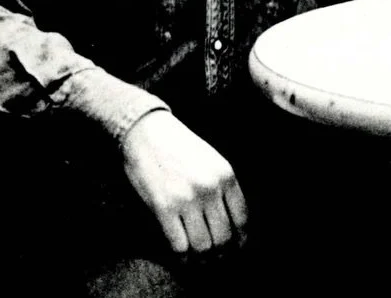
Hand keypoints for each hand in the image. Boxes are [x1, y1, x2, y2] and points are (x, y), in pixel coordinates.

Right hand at [121, 110, 248, 254]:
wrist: (147, 132)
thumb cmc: (180, 147)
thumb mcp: (213, 161)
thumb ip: (225, 187)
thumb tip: (235, 222)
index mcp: (226, 176)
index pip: (243, 219)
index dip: (240, 239)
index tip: (235, 247)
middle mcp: (210, 188)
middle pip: (225, 237)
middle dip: (222, 252)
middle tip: (215, 257)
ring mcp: (187, 199)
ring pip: (204, 245)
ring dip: (202, 257)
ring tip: (199, 258)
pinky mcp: (163, 207)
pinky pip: (179, 245)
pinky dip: (182, 256)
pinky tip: (182, 254)